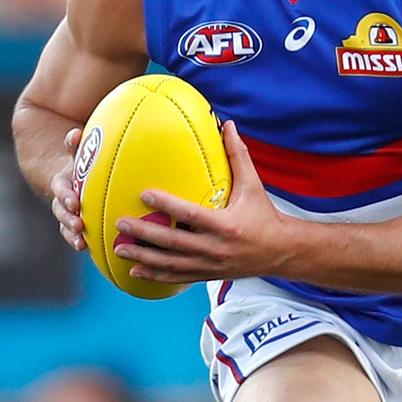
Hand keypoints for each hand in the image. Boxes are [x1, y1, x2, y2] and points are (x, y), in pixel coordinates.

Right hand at [50, 127, 86, 251]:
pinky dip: (76, 240)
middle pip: (60, 207)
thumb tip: (76, 132)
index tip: (75, 203)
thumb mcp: (84, 150)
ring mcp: (66, 208)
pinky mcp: (72, 221)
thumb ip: (76, 144)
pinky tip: (86, 248)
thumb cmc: (87, 158)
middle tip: (78, 224)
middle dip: (68, 216)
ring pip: (64, 222)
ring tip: (80, 241)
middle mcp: (63, 194)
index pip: (61, 186)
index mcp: (66, 178)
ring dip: (71, 232)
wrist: (74, 172)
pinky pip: (72, 233)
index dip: (66, 193)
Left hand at [113, 122, 297, 285]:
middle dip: (144, 235)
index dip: (166, 205)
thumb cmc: (265, 216)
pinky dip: (156, 275)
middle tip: (120, 224)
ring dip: (143, 258)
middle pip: (173, 243)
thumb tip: (227, 125)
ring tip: (119, 249)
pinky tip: (135, 270)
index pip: (190, 215)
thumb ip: (238, 155)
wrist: (281, 252)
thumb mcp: (253, 185)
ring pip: (171, 264)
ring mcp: (210, 265)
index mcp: (226, 225)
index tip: (144, 194)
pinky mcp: (208, 275)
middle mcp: (216, 248)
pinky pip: (178, 277)